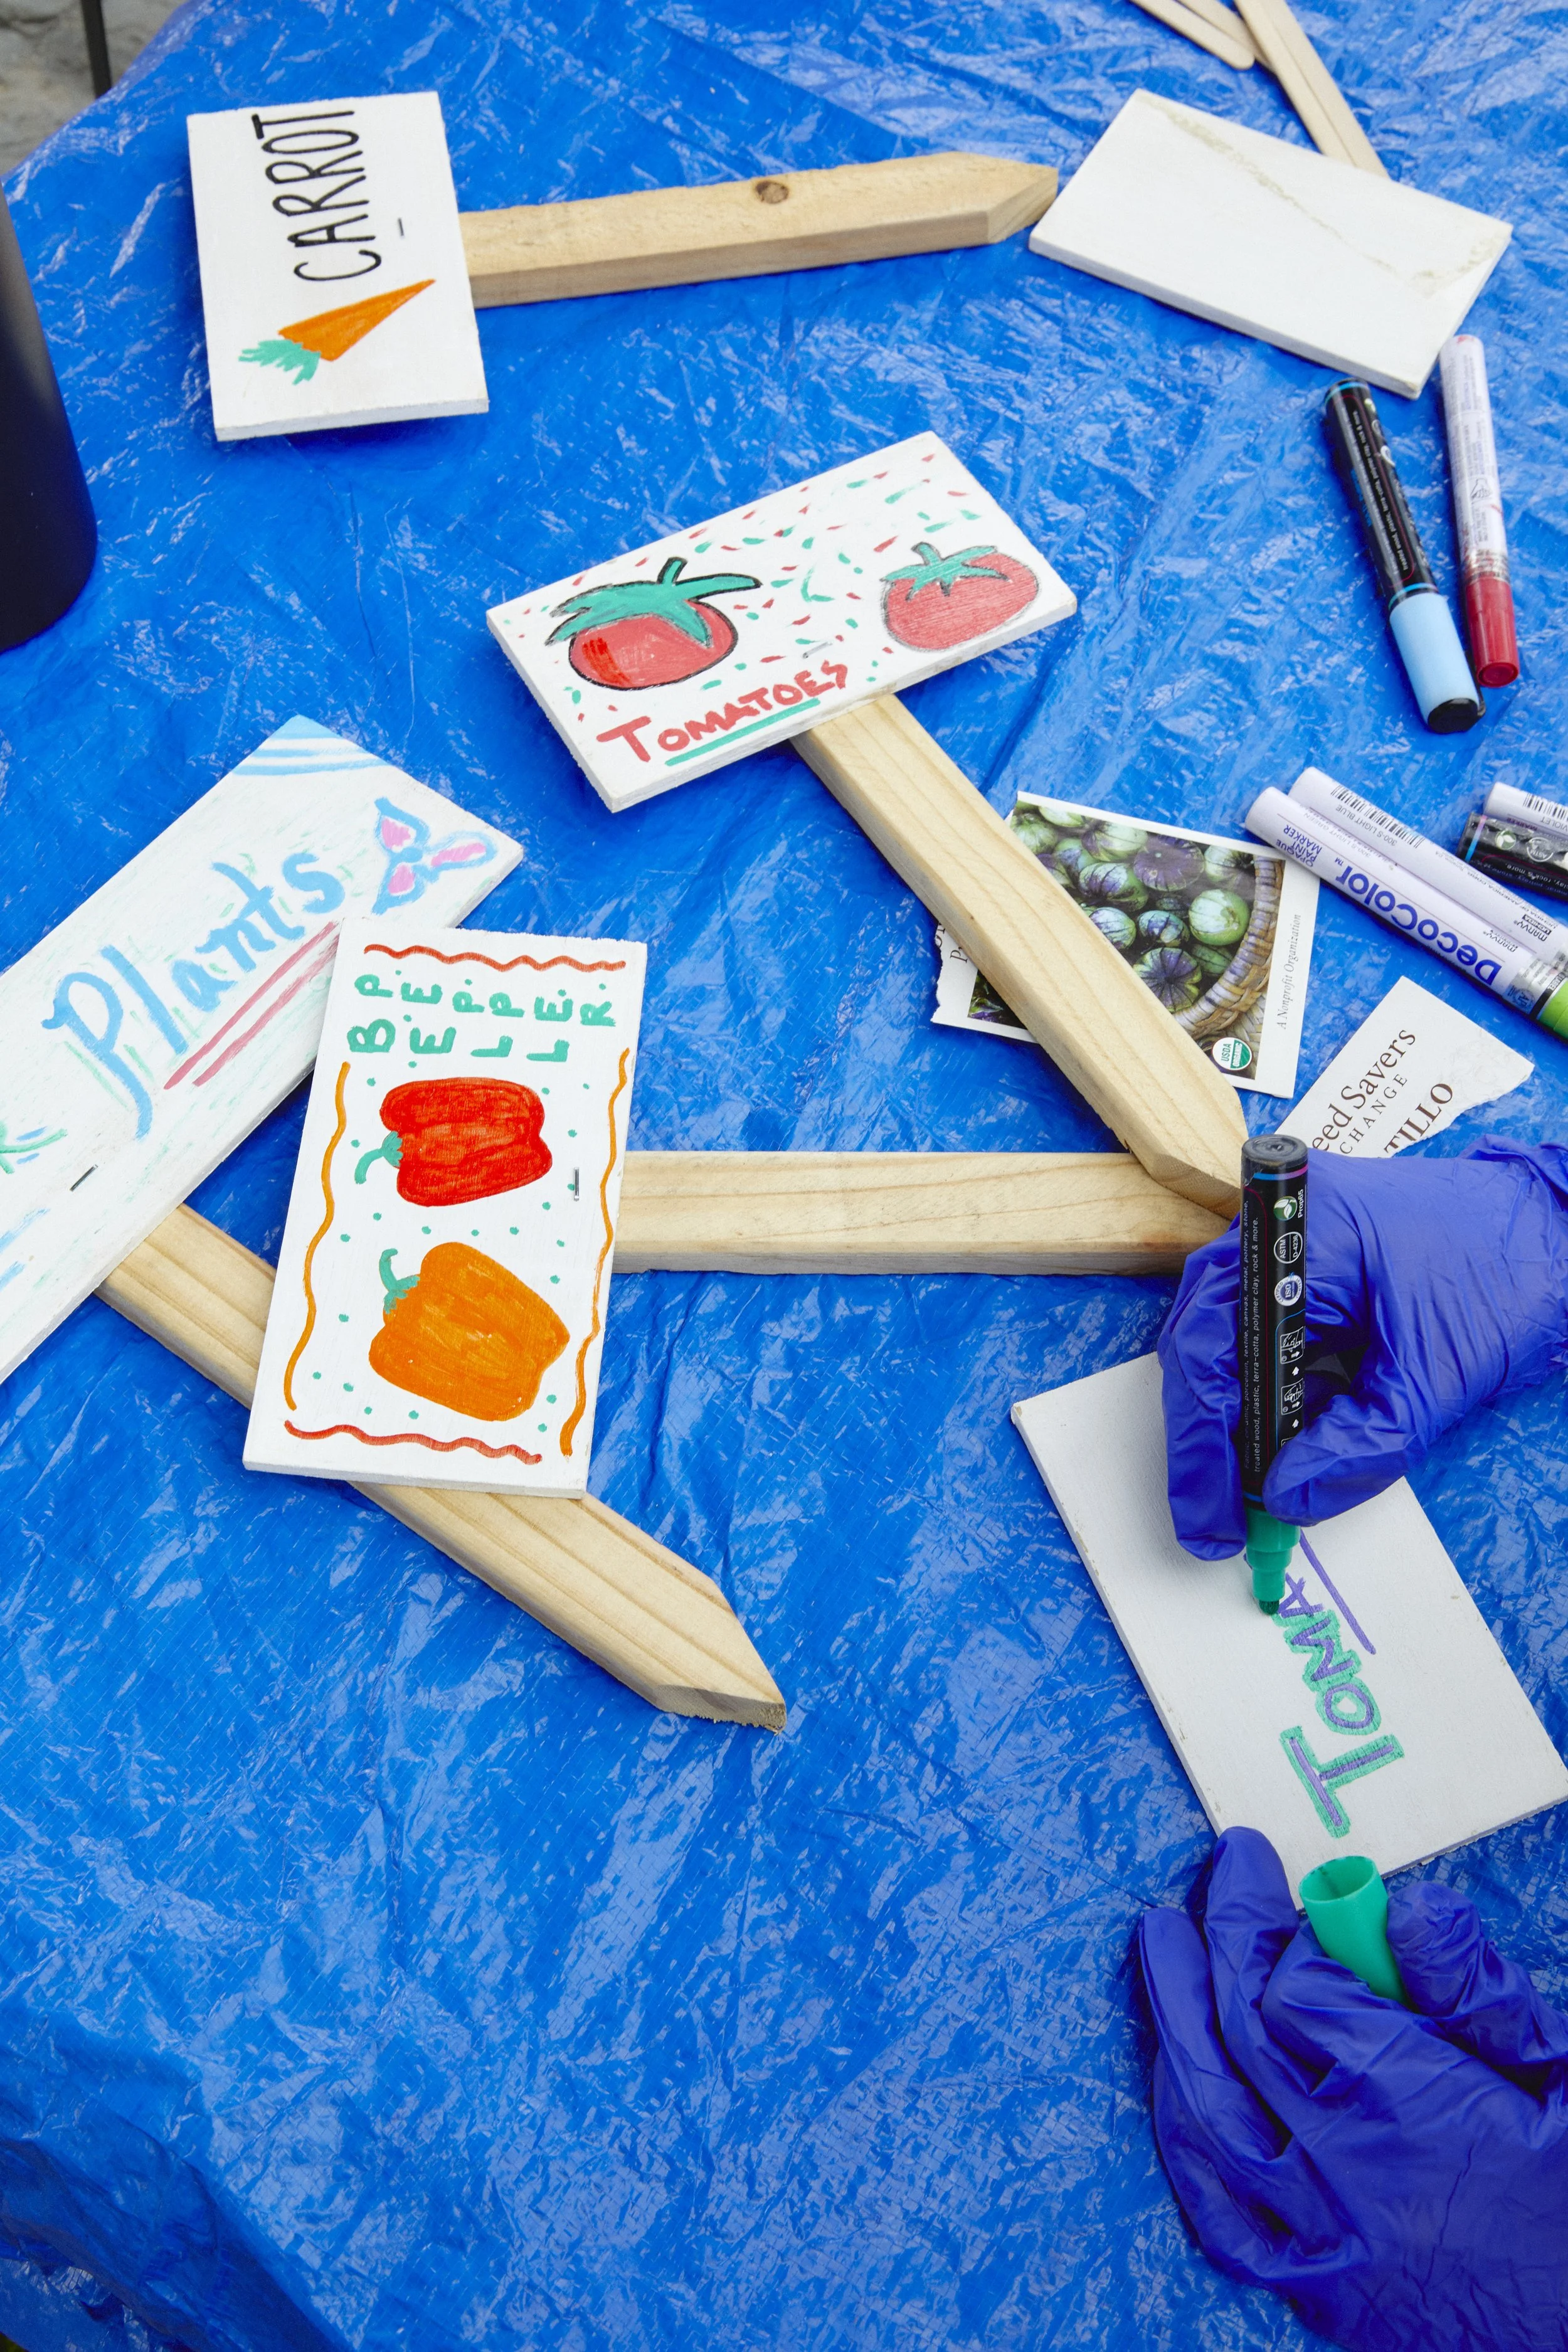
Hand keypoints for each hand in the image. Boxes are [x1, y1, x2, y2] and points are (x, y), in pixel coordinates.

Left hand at [1139, 1828, 1567, 2351]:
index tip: (1302, 1895)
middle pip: (1241, 2032)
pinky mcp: (1316, 2289)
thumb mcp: (1561, 2077)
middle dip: (1221, 1937)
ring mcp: (1320, 2235)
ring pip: (1211, 2112)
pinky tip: (1175, 2085)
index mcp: (1409, 2102)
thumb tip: (1405, 1905)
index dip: (1296, 1931)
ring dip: (1175, 2018)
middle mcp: (1346, 2167)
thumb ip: (1478, 1990)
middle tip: (1219, 1871)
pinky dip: (1188, 2141)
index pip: (1301, 1990)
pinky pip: (1220, 2212)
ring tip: (1163, 1942)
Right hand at [1158, 1140, 1567, 1558]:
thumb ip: (1361, 1444)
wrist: (1566, 1231)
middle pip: (1206, 1347)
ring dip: (1244, 1429)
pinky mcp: (1321, 1282)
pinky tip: (1290, 1456)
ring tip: (1251, 1500)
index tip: (1212, 1513)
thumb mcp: (1437, 1374)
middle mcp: (1279, 1236)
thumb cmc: (1514, 1271)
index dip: (1200, 1438)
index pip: (1209, 1342)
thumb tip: (1288, 1498)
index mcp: (1296, 1233)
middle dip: (1209, 1442)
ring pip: (1237, 1352)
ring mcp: (1296, 1255)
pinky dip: (1282, 1407)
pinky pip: (1279, 1349)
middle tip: (1218, 1522)